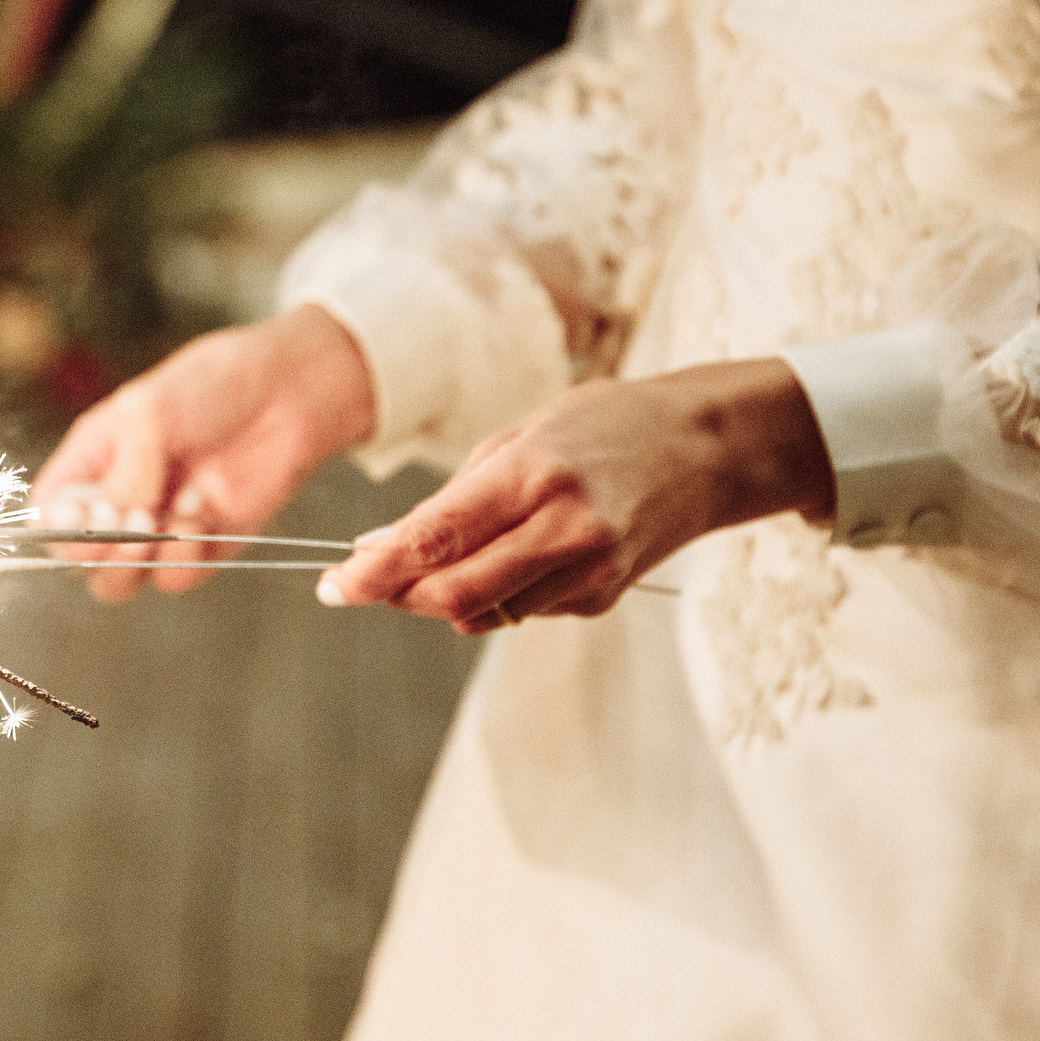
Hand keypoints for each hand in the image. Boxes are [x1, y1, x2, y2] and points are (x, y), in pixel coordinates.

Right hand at [30, 303, 375, 602]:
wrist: (287, 391)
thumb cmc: (211, 385)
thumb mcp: (148, 412)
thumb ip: (121, 471)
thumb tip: (114, 519)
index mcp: (92, 461)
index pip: (48, 514)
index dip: (57, 526)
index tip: (87, 512)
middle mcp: (119, 500)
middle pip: (80, 560)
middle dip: (99, 550)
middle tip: (133, 518)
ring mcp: (160, 526)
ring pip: (121, 582)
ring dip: (139, 560)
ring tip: (167, 517)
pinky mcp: (205, 545)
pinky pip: (177, 578)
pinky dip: (186, 557)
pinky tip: (204, 507)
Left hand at [314, 358, 832, 633]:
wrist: (707, 450)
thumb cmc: (604, 427)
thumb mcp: (519, 436)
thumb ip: (451, 497)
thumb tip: (378, 546)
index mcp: (532, 475)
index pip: (434, 539)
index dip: (374, 571)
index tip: (332, 585)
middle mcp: (563, 529)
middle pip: (453, 595)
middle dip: (397, 596)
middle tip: (362, 584)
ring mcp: (588, 570)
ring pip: (482, 613)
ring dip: (441, 597)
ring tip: (436, 559)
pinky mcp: (602, 597)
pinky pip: (521, 611)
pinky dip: (492, 596)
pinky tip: (508, 557)